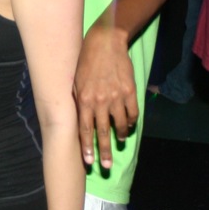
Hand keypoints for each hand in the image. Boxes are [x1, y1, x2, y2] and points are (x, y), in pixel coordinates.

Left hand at [75, 23, 137, 168]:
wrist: (105, 43)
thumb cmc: (86, 61)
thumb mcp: (76, 81)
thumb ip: (78, 101)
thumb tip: (78, 120)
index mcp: (84, 100)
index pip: (85, 130)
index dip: (87, 147)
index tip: (88, 162)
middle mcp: (100, 101)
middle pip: (103, 132)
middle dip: (104, 151)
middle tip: (107, 166)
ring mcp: (116, 97)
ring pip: (120, 124)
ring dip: (120, 135)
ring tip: (120, 141)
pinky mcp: (129, 91)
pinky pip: (132, 113)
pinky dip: (131, 121)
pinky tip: (128, 124)